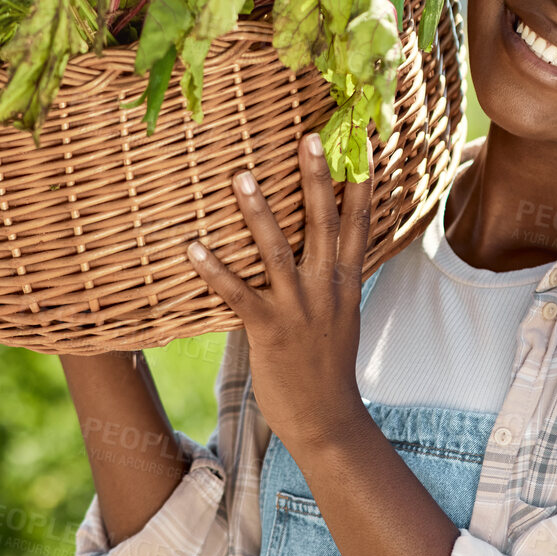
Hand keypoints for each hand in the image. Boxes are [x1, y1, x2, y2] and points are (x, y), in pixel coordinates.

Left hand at [186, 132, 371, 449]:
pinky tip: (193, 247)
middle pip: (324, 223)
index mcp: (346, 281)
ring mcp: (298, 308)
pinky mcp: (268, 330)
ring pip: (277, 251)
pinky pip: (237, 294)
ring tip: (241, 175)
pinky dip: (214, 270)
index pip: (360, 221)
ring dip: (259, 212)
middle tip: (310, 135)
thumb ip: (335, 275)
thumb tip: (331, 242)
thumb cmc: (327, 364)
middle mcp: (327, 288)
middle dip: (317, 178)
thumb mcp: (343, 313)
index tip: (362, 142)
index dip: (363, 180)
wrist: (326, 419)